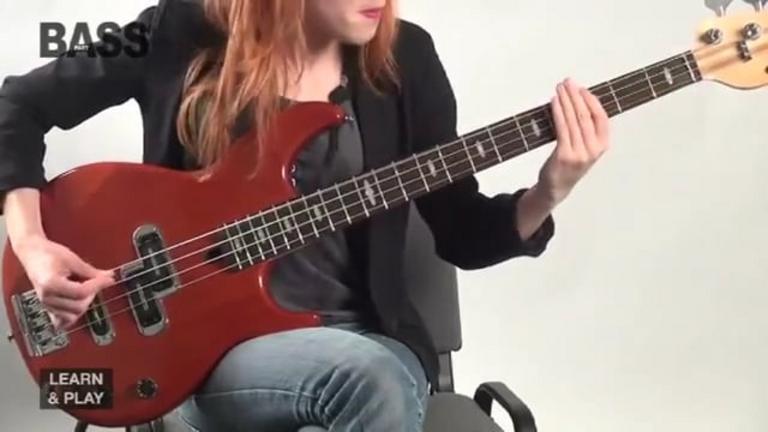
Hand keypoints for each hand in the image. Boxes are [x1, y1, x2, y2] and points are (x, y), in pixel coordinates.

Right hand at [14, 234, 114, 329]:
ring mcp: (46, 305)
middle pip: (78, 306)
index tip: (108, 279)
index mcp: (51, 284)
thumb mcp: (73, 259)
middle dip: (92, 294)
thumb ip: (92, 272)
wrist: (33, 254)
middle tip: (95, 281)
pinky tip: (78, 303)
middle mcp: (46, 298)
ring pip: (73, 315)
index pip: (81, 292)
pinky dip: (72, 316)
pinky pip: (62, 322)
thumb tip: (109, 277)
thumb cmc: (49, 254)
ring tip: (84, 289)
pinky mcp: (48, 308)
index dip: (98, 285)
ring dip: (84, 304)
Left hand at [535, 78, 609, 205]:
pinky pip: (562, 128)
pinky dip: (558, 112)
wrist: (556, 187)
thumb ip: (585, 129)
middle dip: (575, 95)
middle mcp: (593, 149)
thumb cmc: (569, 164)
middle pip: (586, 115)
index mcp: (602, 145)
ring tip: (559, 88)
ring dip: (565, 100)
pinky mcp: (564, 155)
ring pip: (573, 120)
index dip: (591, 100)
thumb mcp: (584, 147)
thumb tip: (578, 101)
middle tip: (568, 82)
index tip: (581, 89)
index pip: (601, 117)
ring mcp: (579, 153)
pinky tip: (554, 102)